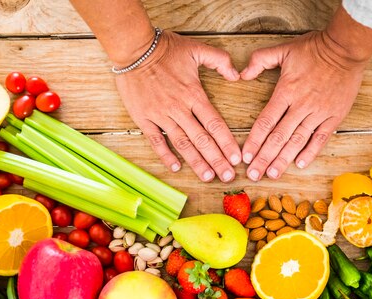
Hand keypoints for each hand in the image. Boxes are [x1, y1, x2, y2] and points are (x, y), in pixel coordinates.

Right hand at [115, 31, 241, 182]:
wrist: (133, 48)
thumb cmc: (166, 48)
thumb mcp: (197, 48)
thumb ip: (220, 60)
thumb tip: (237, 75)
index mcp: (193, 94)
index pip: (215, 123)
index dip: (227, 142)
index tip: (236, 158)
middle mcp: (179, 108)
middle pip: (202, 139)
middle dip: (217, 160)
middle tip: (228, 176)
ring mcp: (160, 115)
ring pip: (182, 143)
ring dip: (196, 162)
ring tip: (208, 177)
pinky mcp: (143, 118)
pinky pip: (156, 140)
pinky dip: (166, 155)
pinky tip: (176, 167)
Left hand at [240, 31, 368, 180]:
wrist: (346, 49)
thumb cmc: (314, 48)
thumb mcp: (283, 49)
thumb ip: (260, 60)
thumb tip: (242, 74)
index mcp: (286, 91)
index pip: (265, 121)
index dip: (254, 141)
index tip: (245, 156)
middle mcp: (300, 106)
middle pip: (278, 137)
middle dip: (264, 158)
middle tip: (254, 175)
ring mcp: (318, 113)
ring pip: (297, 141)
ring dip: (283, 160)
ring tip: (272, 174)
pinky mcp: (334, 116)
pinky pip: (320, 138)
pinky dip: (310, 152)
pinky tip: (299, 164)